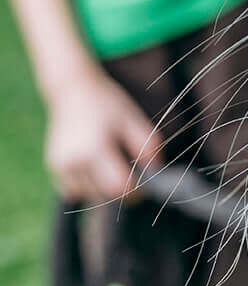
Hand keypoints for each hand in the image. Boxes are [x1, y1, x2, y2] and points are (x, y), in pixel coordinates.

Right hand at [44, 72, 164, 202]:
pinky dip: (86, 186)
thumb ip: (148, 145)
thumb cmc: (107, 103)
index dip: (136, 191)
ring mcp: (60, 165)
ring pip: (86, 195)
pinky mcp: (53, 166)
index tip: (146, 185)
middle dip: (121, 191)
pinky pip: (71, 190)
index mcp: (95, 149)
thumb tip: (155, 169)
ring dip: (102, 190)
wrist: (73, 91)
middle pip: (103, 194)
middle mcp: (74, 161)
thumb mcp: (134, 119)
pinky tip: (95, 169)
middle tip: (132, 174)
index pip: (117, 187)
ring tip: (112, 168)